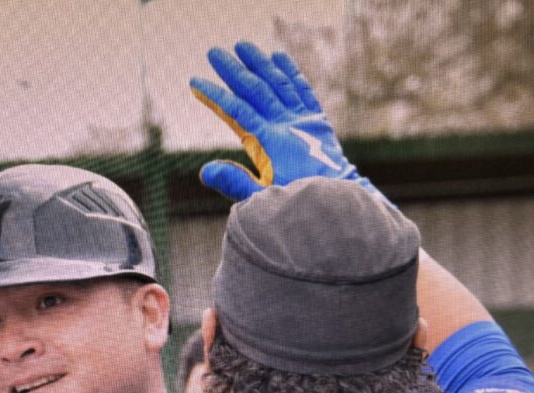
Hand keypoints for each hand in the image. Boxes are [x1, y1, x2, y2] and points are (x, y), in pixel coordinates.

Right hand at [191, 42, 390, 204]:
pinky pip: (303, 91)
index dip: (215, 96)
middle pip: (256, 89)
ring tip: (242, 45)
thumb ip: (234, 183)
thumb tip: (204, 170)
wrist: (338, 204)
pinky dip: (291, 72)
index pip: (237, 111)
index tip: (196, 82)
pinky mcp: (318, 122)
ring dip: (260, 63)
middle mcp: (287, 125)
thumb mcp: (262, 199)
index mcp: (270, 143)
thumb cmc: (297, 204)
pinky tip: (278, 57)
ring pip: (279, 84)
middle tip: (213, 52)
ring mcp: (304, 121)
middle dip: (233, 70)